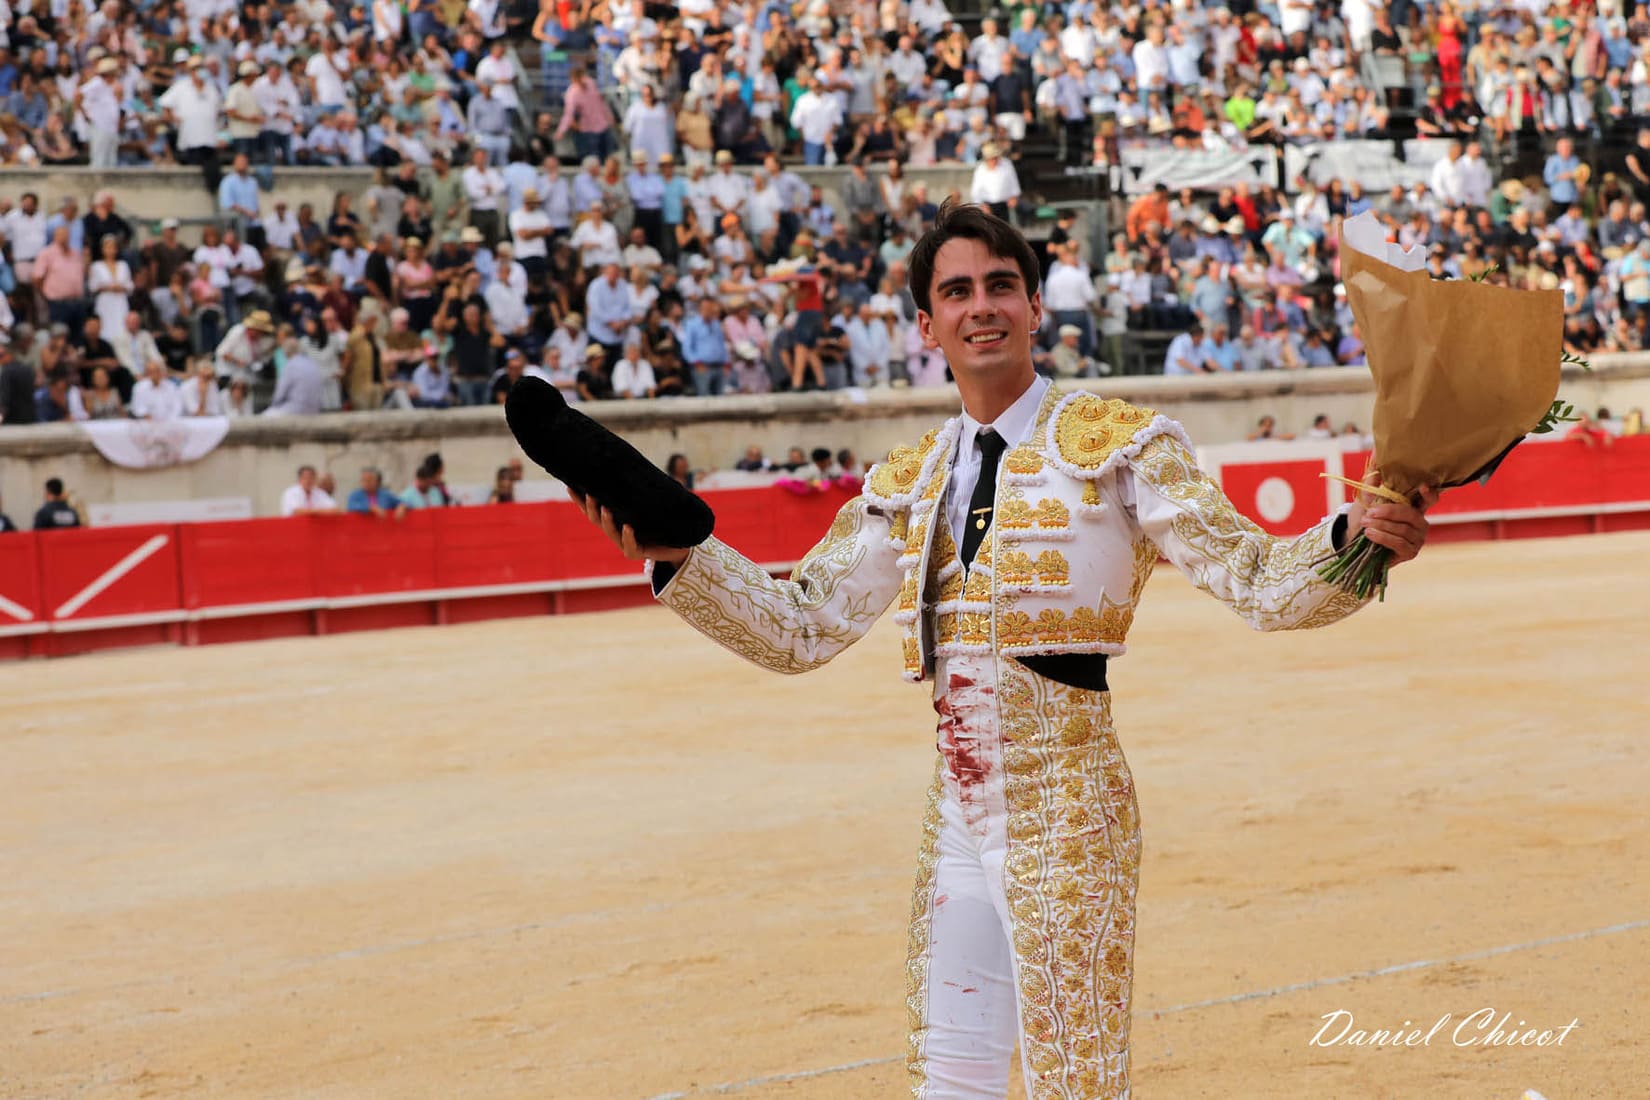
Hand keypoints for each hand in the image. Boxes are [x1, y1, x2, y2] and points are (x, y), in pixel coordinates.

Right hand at [573, 490, 688, 563]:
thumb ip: (641, 488)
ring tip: (606, 508)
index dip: (580, 499)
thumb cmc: (660, 522)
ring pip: (611, 532)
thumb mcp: (649, 502)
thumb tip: (635, 463)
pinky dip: (628, 536)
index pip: (593, 508)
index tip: (570, 485)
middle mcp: (616, 531)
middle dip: (591, 508)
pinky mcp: (637, 553)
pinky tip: (628, 527)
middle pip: (596, 520)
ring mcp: (624, 543)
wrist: (677, 545)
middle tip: (590, 494)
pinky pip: (630, 545)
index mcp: (615, 519)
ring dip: (607, 520)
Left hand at [1347, 469, 1437, 564]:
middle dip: (1390, 512)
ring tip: (1365, 523)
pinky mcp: (1410, 552)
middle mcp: (1420, 522)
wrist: (1354, 540)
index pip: (1430, 499)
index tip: (1422, 486)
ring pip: (1403, 529)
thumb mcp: (1367, 497)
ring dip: (1382, 525)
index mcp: (1414, 506)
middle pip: (1412, 514)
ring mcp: (1417, 538)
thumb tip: (1376, 452)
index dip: (1429, 493)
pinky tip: (1370, 534)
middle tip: (1370, 511)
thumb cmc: (1365, 517)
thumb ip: (1374, 478)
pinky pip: (1399, 543)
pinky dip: (1383, 537)